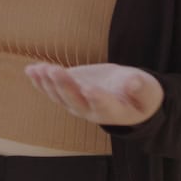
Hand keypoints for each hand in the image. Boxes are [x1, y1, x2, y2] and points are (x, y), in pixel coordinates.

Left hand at [25, 62, 162, 126]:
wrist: (129, 97)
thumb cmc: (142, 94)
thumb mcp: (148, 91)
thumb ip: (142, 88)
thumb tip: (135, 82)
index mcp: (115, 111)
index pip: (104, 106)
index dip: (97, 98)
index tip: (89, 88)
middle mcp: (92, 111)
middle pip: (75, 101)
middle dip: (64, 86)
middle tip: (55, 71)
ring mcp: (77, 103)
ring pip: (59, 96)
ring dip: (48, 83)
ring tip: (40, 69)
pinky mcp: (69, 92)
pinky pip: (52, 89)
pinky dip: (40, 81)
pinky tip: (31, 70)